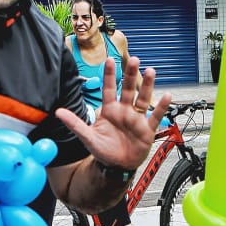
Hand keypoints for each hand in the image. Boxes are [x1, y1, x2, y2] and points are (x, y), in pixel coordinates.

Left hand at [56, 55, 170, 171]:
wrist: (118, 166)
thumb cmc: (104, 151)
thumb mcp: (88, 137)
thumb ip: (75, 124)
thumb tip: (58, 112)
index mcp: (110, 111)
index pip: (109, 89)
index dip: (109, 75)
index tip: (110, 60)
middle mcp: (124, 111)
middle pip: (128, 89)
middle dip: (131, 75)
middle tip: (134, 60)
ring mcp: (136, 119)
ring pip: (143, 98)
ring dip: (147, 85)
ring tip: (151, 71)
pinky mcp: (147, 129)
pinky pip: (155, 116)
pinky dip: (161, 106)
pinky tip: (167, 96)